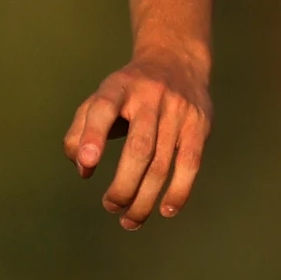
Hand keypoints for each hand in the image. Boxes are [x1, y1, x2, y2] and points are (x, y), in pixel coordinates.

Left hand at [62, 49, 210, 230]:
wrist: (176, 59)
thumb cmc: (129, 91)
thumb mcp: (101, 98)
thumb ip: (81, 131)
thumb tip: (82, 169)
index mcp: (118, 88)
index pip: (102, 109)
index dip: (93, 137)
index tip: (86, 163)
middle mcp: (149, 96)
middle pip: (138, 148)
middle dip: (123, 185)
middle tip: (110, 206)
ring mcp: (178, 110)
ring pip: (162, 162)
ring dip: (145, 198)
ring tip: (130, 220)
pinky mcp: (199, 124)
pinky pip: (190, 163)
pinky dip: (179, 190)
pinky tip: (166, 210)